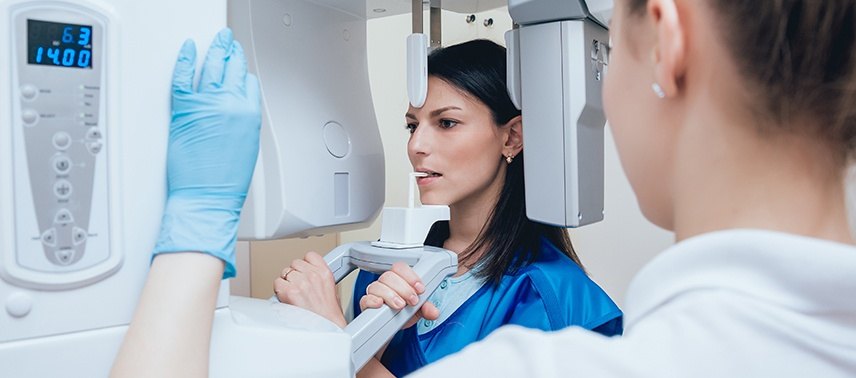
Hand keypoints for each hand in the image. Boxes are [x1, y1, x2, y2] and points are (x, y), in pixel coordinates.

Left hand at [153, 28, 260, 278]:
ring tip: (217, 41)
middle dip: (231, 52)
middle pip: (232, 69)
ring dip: (215, 50)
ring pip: (212, 66)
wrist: (207, 198)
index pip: (248, 83)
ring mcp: (207, 104)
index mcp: (249, 114)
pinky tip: (188, 49)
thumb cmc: (226, 182)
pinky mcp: (184, 109)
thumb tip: (235, 111)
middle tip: (229, 42)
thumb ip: (242, 123)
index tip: (239, 67)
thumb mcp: (247, 148)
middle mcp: (230, 105)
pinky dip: (185, 59)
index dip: (243, 73)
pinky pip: (183, 76)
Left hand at [274, 252, 347, 327]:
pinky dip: (279, 290)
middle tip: (298, 287)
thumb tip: (306, 274)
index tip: (304, 270)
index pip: (309, 255)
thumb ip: (318, 277)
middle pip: (295, 264)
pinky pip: (277, 283)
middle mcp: (313, 275)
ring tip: (293, 294)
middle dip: (295, 274)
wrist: (327, 327)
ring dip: (287, 282)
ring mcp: (301, 283)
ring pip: (285, 272)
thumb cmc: (329, 314)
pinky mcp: (289, 292)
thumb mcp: (331, 288)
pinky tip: (286, 298)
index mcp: (324, 272)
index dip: (305, 264)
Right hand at [359, 262, 439, 328]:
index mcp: (398, 280)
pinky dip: (372, 300)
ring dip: (391, 295)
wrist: (392, 329)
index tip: (420, 289)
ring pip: (377, 286)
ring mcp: (374, 293)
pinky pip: (365, 299)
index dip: (410, 276)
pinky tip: (381, 304)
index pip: (400, 268)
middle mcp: (385, 284)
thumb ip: (426, 308)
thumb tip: (433, 312)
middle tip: (413, 300)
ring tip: (400, 306)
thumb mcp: (418, 310)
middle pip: (389, 276)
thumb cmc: (404, 314)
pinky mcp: (366, 305)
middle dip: (404, 288)